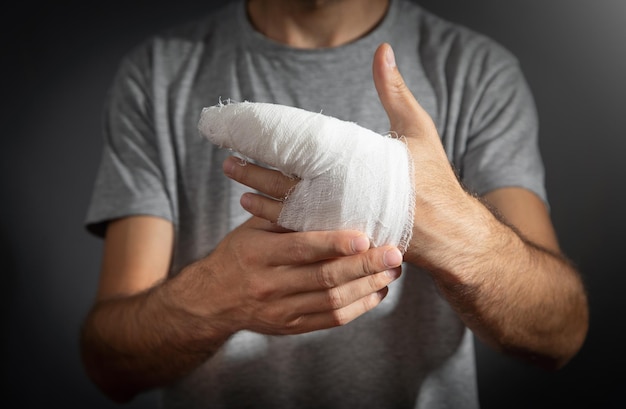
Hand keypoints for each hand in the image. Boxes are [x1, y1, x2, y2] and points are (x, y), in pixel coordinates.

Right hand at [173, 217, 402, 335]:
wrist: (212, 300)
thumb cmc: (239, 254)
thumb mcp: (252, 229)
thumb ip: (285, 217)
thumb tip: (327, 196)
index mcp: (258, 254)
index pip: (301, 248)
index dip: (335, 244)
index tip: (365, 237)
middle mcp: (269, 285)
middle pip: (324, 278)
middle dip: (364, 265)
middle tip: (394, 253)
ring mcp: (281, 310)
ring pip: (332, 301)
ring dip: (367, 286)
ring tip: (392, 270)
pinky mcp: (291, 327)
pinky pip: (331, 320)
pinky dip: (359, 306)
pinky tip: (377, 291)